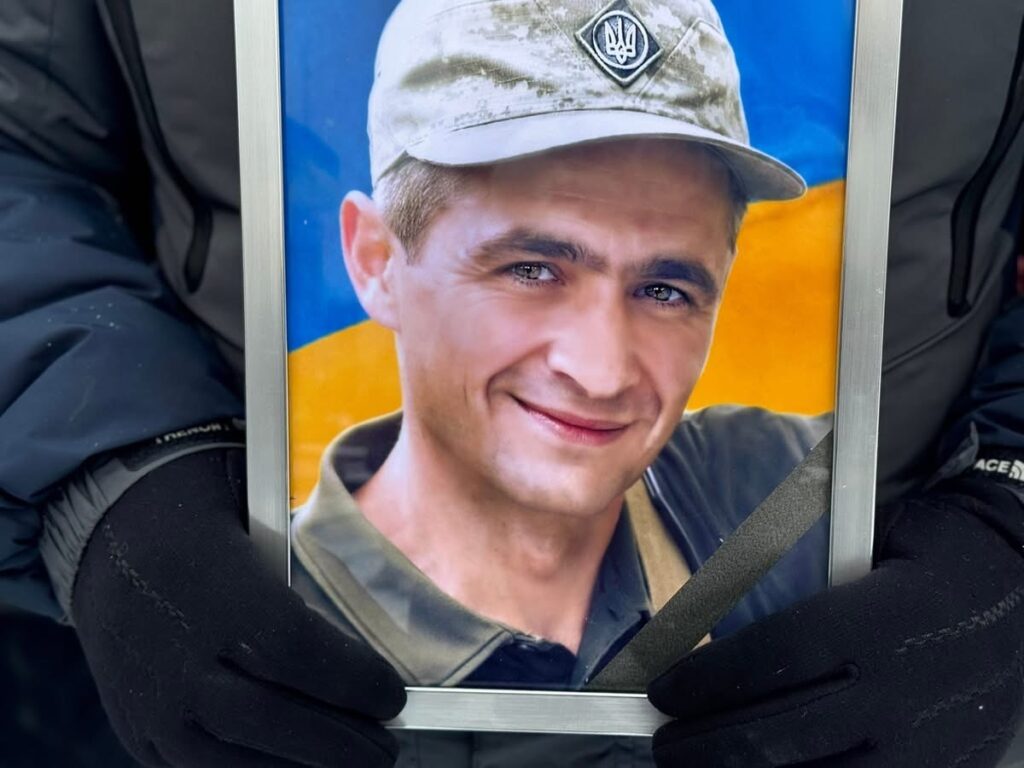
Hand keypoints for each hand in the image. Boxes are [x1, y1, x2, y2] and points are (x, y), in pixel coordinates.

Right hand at [71, 448, 406, 766]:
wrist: (115, 549)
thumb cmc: (213, 546)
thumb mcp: (265, 551)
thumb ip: (304, 614)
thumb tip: (367, 673)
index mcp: (219, 596)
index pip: (299, 652)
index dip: (353, 682)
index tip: (393, 698)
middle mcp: (180, 656)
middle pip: (270, 718)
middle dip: (338, 743)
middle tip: (385, 749)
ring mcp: (153, 704)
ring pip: (234, 761)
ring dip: (299, 766)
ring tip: (349, 761)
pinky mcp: (140, 734)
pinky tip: (293, 765)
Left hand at [648, 480, 1023, 767]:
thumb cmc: (940, 556)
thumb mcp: (877, 544)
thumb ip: (809, 583)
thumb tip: (721, 615)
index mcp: (880, 620)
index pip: (775, 658)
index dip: (709, 680)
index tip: (663, 692)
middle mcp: (899, 690)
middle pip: (778, 731)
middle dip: (706, 744)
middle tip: (664, 743)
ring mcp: (924, 744)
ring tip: (699, 767)